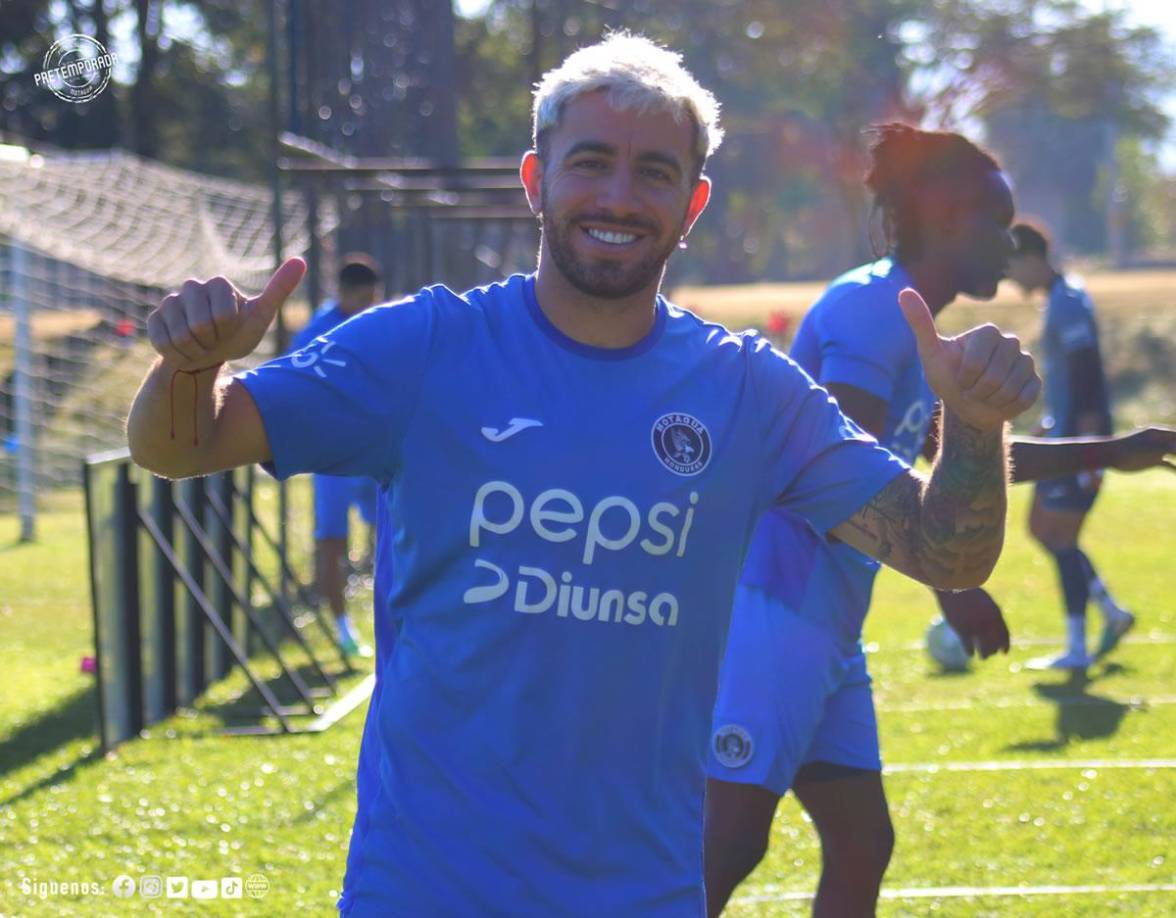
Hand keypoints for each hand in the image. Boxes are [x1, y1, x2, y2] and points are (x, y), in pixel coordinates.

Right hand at [146, 258, 306, 370]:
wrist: (211, 355)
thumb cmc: (239, 334)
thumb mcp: (262, 315)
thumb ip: (279, 289)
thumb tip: (300, 261)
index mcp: (219, 283)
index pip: (223, 317)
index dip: (228, 330)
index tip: (231, 328)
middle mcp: (192, 286)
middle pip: (199, 326)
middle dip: (212, 342)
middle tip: (216, 338)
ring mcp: (170, 302)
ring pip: (181, 337)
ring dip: (195, 350)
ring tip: (202, 344)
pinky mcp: (154, 319)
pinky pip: (164, 343)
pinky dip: (178, 355)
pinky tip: (184, 349)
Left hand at [899, 288, 1040, 430]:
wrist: (966, 404)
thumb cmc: (947, 376)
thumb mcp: (931, 352)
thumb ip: (921, 323)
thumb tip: (904, 291)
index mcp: (987, 332)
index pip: (976, 362)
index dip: (964, 377)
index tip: (959, 377)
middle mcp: (1010, 342)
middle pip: (994, 377)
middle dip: (976, 391)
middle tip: (970, 388)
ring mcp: (1026, 361)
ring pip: (1009, 390)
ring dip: (990, 400)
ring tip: (983, 395)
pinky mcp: (1036, 381)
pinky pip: (1025, 398)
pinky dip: (1007, 407)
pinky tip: (1000, 401)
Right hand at [936, 587, 1010, 658]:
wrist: (952, 585)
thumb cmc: (967, 590)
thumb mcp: (984, 601)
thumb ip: (990, 613)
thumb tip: (992, 626)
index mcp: (996, 613)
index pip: (1004, 634)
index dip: (1005, 645)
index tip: (1004, 653)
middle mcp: (988, 622)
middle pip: (995, 643)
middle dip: (993, 651)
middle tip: (990, 654)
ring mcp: (976, 627)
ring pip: (984, 648)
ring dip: (984, 655)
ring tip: (982, 658)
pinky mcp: (962, 630)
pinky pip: (969, 646)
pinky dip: (970, 651)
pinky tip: (970, 654)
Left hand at [1108, 426, 1175, 472]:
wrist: (1110, 455)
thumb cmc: (1130, 450)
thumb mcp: (1153, 449)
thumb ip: (1171, 448)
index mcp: (1159, 433)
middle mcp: (1160, 440)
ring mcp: (1156, 450)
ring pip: (1175, 454)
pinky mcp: (1151, 460)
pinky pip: (1168, 464)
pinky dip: (1175, 469)